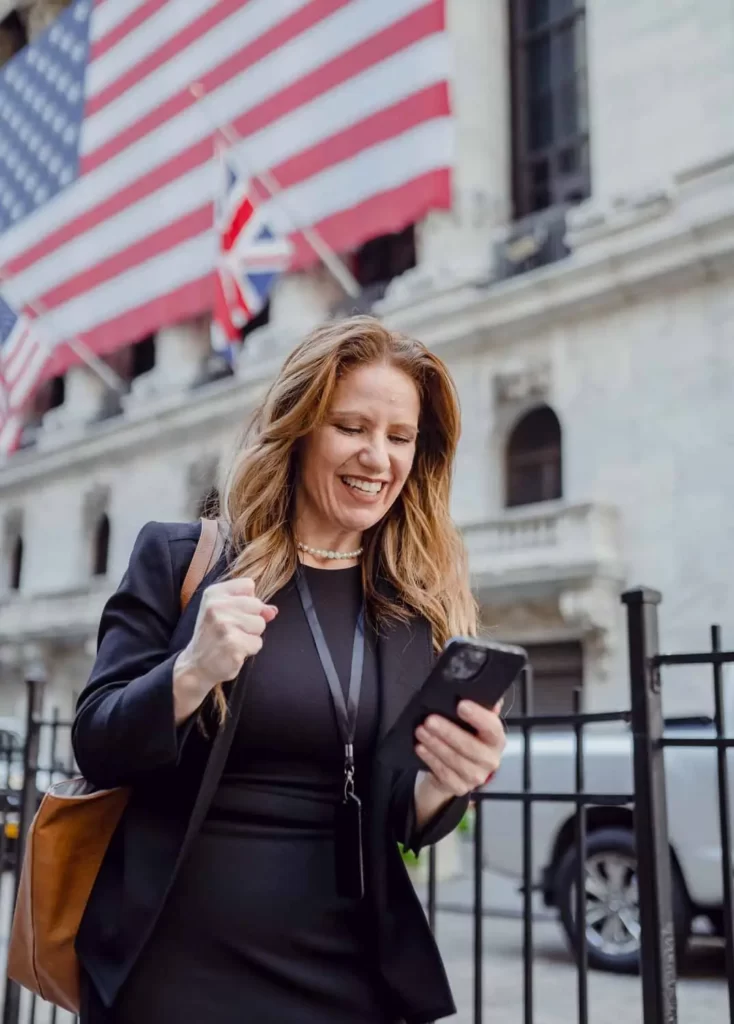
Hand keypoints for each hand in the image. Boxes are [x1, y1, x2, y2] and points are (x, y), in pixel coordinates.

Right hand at [173, 578, 276, 721]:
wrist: (197, 665)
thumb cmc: (214, 635)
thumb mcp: (225, 612)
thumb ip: (251, 607)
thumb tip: (272, 611)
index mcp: (214, 593)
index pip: (248, 585)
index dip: (248, 600)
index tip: (233, 612)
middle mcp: (216, 606)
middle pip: (257, 604)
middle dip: (251, 619)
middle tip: (232, 629)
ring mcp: (224, 626)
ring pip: (260, 624)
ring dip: (251, 635)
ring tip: (233, 640)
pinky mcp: (233, 645)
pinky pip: (258, 643)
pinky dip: (250, 649)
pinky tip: (234, 651)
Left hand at [414, 700, 505, 798]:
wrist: (458, 770)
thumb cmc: (467, 738)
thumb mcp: (473, 723)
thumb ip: (480, 707)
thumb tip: (482, 692)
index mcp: (496, 740)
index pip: (493, 728)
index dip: (478, 716)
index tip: (461, 705)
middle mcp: (490, 760)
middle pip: (470, 747)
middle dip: (448, 732)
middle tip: (430, 720)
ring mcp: (476, 777)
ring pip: (454, 760)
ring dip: (435, 744)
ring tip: (420, 731)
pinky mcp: (460, 787)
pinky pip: (443, 773)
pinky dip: (430, 759)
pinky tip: (421, 748)